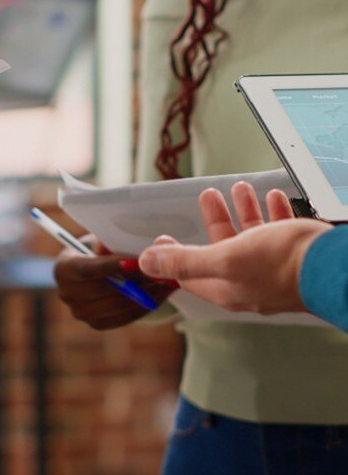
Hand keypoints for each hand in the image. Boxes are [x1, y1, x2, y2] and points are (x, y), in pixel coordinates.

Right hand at [54, 234, 173, 329]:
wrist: (93, 271)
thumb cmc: (98, 250)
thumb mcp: (99, 240)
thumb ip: (105, 243)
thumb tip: (109, 247)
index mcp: (63, 268)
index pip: (87, 269)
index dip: (111, 266)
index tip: (137, 262)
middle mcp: (67, 293)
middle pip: (106, 289)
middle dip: (137, 279)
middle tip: (163, 270)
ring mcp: (81, 312)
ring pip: (119, 304)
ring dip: (146, 293)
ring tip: (168, 280)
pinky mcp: (97, 323)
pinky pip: (126, 316)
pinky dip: (145, 305)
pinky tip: (161, 294)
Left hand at [138, 182, 331, 314]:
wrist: (335, 267)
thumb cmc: (280, 264)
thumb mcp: (224, 258)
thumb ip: (184, 260)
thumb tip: (146, 261)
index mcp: (226, 287)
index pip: (189, 274)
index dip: (172, 256)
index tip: (162, 237)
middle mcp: (248, 281)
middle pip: (222, 248)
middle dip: (214, 219)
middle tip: (208, 195)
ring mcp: (273, 270)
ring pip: (252, 236)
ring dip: (244, 210)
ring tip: (239, 187)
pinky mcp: (295, 258)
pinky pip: (280, 232)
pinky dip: (273, 212)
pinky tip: (273, 196)